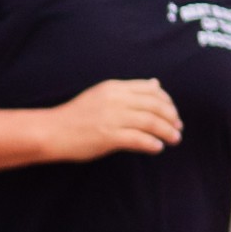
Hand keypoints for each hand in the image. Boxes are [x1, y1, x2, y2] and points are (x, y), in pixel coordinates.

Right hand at [48, 78, 181, 160]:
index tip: (174, 115)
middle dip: (172, 118)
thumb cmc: (77, 115)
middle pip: (155, 106)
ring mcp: (112, 118)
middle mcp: (115, 100)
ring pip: (151, 122)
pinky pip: (139, 139)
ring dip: (167, 132)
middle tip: (178, 129)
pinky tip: (157, 148)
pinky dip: (152, 144)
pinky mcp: (108, 136)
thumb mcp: (103, 95)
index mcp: (114, 87)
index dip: (168, 102)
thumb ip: (130, 90)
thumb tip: (156, 84)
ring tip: (173, 140)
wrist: (52, 131)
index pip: (151, 90)